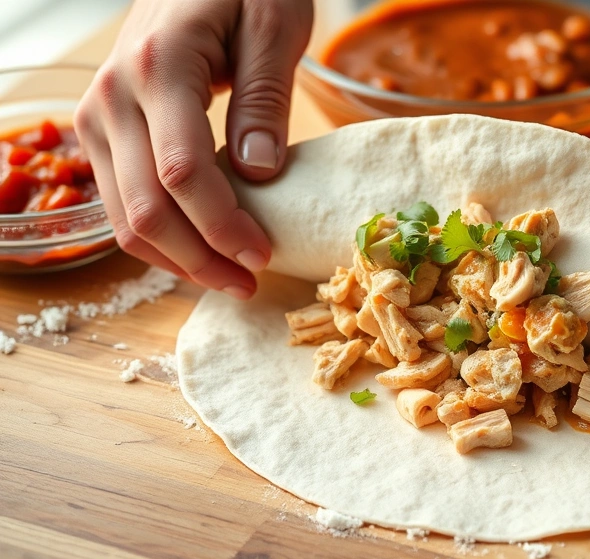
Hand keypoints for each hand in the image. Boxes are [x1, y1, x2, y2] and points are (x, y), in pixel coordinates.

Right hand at [75, 0, 312, 298]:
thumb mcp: (274, 27)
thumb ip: (265, 100)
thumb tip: (257, 175)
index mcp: (158, 67)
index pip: (182, 172)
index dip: (222, 226)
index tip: (263, 254)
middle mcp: (112, 96)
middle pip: (146, 208)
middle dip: (200, 259)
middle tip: (250, 282)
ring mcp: (98, 116)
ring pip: (125, 217)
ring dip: (178, 259)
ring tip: (231, 278)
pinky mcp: (102, 130)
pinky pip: (122, 202)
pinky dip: (160, 237)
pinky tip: (201, 251)